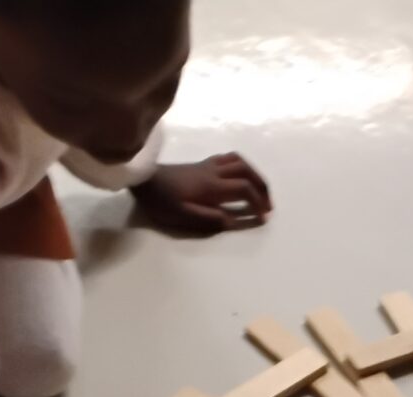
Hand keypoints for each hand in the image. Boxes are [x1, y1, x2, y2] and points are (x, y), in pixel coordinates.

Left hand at [131, 154, 272, 236]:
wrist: (143, 179)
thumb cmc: (161, 200)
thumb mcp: (182, 215)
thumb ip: (208, 218)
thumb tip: (231, 221)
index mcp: (211, 187)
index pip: (244, 189)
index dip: (257, 203)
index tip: (264, 217)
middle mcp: (214, 172)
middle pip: (247, 171)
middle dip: (262, 186)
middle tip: (268, 203)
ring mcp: (208, 165)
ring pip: (239, 161)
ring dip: (254, 173)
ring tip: (259, 189)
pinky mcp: (202, 164)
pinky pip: (228, 158)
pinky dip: (241, 166)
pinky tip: (240, 176)